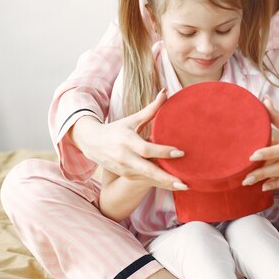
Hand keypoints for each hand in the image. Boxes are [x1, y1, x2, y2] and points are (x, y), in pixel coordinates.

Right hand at [70, 89, 187, 190]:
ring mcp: (126, 169)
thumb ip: (151, 109)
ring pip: (148, 179)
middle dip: (167, 178)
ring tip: (186, 186)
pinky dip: (160, 184)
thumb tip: (166, 92)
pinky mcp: (127, 176)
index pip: (147, 149)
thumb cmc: (117, 129)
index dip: (163, 152)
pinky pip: (146, 181)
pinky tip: (175, 185)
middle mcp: (125, 158)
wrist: (92, 144)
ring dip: (166, 183)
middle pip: (148, 170)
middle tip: (185, 183)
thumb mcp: (132, 119)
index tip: (181, 152)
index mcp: (127, 141)